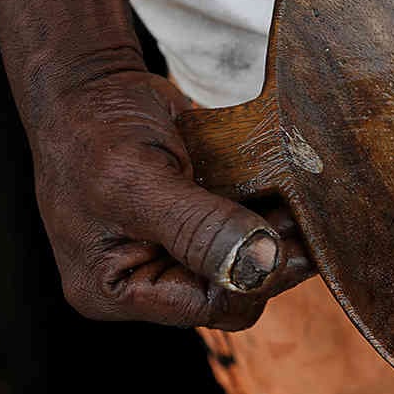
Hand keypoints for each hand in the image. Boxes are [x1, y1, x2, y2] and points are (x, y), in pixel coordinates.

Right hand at [31, 68, 312, 329]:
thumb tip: (261, 261)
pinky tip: (289, 189)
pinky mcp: (199, 224)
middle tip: (304, 216)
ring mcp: (176, 252)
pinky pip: (246, 230)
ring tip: (303, 201)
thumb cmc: (90, 130)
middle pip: (233, 290)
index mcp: (117, 290)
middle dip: (271, 256)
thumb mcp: (137, 181)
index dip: (254, 279)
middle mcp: (148, 279)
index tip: (289, 243)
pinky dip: (270, 212)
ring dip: (279, 233)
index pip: (208, 308)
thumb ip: (199, 228)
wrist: (88, 85)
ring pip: (247, 260)